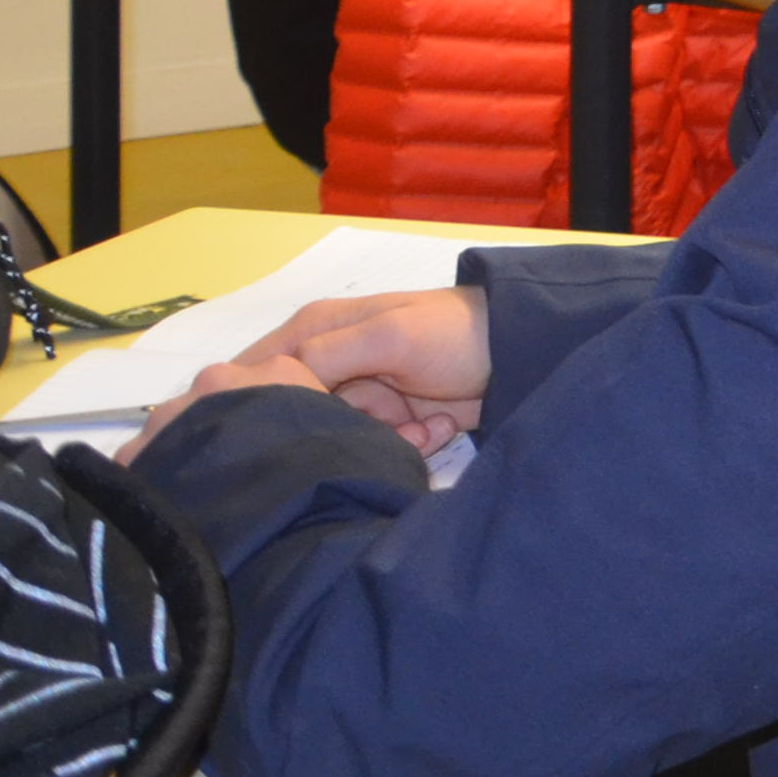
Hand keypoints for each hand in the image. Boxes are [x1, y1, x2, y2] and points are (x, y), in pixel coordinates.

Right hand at [161, 287, 493, 453]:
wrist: (523, 353)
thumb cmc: (454, 333)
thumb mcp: (389, 336)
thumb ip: (326, 355)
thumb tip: (271, 383)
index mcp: (313, 331)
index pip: (254, 369)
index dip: (256, 400)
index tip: (279, 429)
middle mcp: (328, 362)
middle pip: (299, 414)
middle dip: (338, 427)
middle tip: (383, 422)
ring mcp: (360, 394)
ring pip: (340, 436)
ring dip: (384, 437)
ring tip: (421, 422)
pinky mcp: (390, 419)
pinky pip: (378, 444)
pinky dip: (410, 442)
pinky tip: (439, 425)